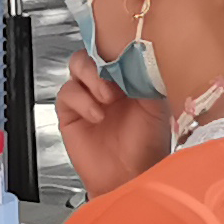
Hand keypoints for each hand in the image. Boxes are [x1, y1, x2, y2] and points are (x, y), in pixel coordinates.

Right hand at [55, 51, 170, 197]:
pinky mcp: (71, 112)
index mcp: (129, 77)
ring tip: (107, 98)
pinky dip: (81, 100)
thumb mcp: (157, 108)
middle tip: (114, 77)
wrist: (129, 179)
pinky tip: (97, 114)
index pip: (116, 48)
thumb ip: (146, 80)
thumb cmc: (147, 148)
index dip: (116, 45)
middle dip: (101, 60)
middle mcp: (107, 83)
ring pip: (77, 66)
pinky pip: (67, 93)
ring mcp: (88, 96)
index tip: (123, 50)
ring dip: (92, 78)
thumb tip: (138, 57)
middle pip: (93, 51)